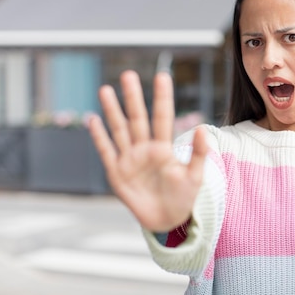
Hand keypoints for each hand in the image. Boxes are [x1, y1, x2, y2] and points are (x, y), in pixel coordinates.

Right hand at [88, 70, 207, 231]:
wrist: (168, 220)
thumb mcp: (195, 176)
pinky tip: (92, 119)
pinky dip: (99, 137)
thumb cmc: (184, 196)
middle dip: (133, 97)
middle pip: (138, 118)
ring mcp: (129, 159)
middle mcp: (145, 148)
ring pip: (119, 130)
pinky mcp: (117, 174)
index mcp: (164, 147)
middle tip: (128, 74)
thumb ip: (198, 153)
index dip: (162, 98)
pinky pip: (107, 152)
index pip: (162, 117)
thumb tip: (202, 128)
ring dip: (112, 111)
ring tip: (105, 89)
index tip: (162, 76)